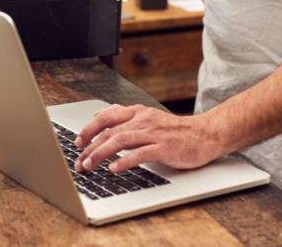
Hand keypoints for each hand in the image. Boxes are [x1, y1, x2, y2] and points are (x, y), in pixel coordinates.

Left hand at [73, 103, 224, 173]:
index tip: (77, 143)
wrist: (204, 134)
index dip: (89, 129)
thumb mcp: (148, 117)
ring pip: (120, 140)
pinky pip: (140, 154)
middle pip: (110, 131)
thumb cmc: (175, 130)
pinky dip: (124, 161)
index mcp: (137, 112)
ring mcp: (153, 133)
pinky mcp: (163, 148)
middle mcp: (143, 120)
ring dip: (101, 153)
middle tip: (79, 161)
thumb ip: (125, 115)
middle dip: (90, 146)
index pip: (106, 117)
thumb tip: (102, 114)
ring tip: (89, 165)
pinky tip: (113, 169)